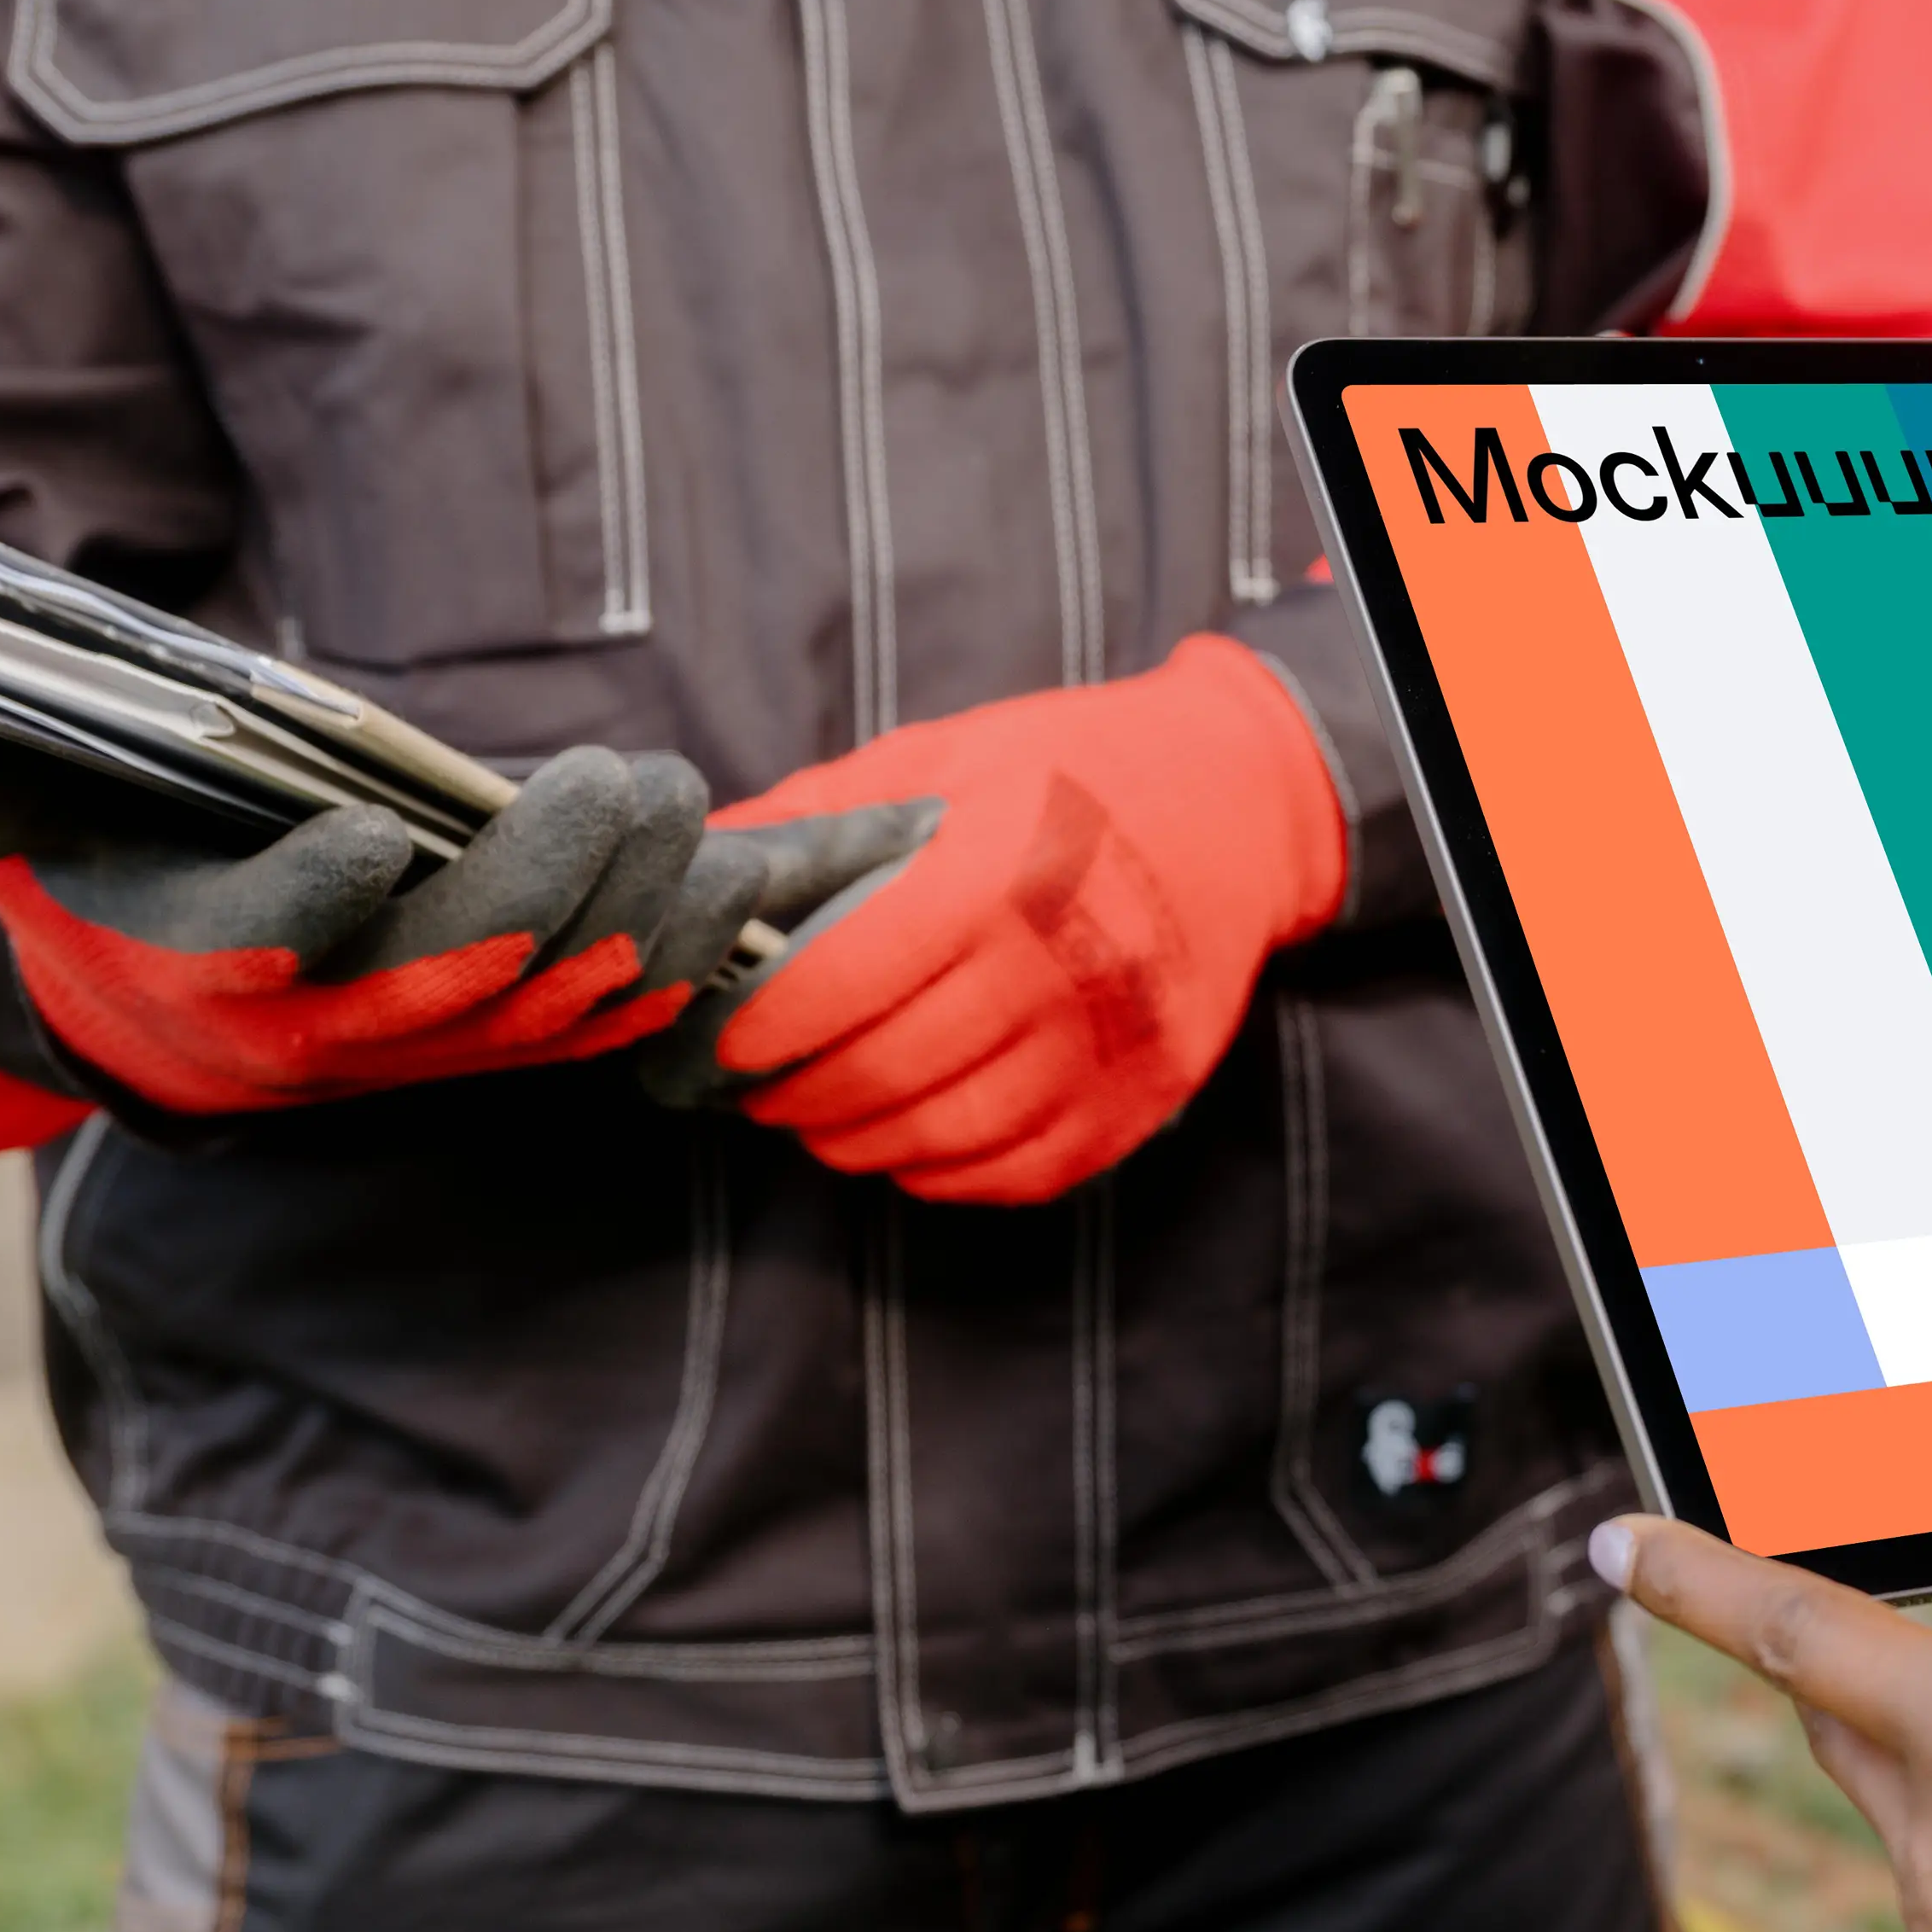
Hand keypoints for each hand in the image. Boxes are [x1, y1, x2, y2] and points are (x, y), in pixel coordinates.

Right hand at [0, 715, 905, 1115]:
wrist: (160, 1020)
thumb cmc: (99, 879)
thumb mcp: (17, 822)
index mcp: (201, 974)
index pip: (260, 953)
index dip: (318, 904)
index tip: (377, 830)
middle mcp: (325, 1034)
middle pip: (453, 977)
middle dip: (545, 880)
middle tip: (616, 777)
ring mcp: (429, 1048)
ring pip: (556, 1002)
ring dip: (638, 916)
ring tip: (687, 811)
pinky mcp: (504, 1046)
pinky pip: (616, 1020)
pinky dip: (685, 960)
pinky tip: (741, 881)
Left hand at [697, 636, 1349, 1206]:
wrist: (1238, 805)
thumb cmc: (1071, 770)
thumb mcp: (941, 758)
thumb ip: (813, 818)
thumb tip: (693, 864)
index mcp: (994, 877)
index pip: (840, 985)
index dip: (760, 1027)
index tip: (721, 1040)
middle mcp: (1056, 972)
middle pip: (883, 1077)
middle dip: (795, 1096)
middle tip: (756, 1087)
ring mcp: (1107, 1048)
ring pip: (942, 1138)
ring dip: (856, 1141)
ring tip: (819, 1114)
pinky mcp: (1140, 1100)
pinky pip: (1015, 1173)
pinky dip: (941, 1170)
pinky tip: (908, 1136)